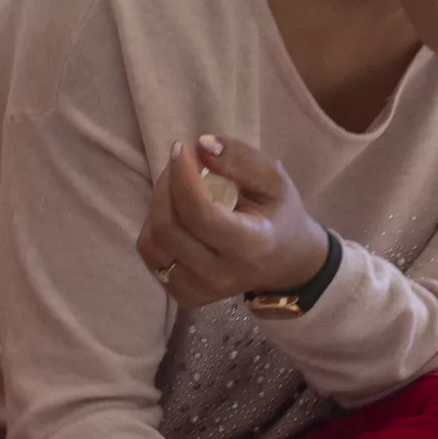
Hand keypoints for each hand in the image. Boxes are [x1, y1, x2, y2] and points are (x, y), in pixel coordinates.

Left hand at [135, 135, 329, 308]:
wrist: (286, 263)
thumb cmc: (280, 216)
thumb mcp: (274, 180)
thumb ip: (240, 159)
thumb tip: (200, 145)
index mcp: (250, 247)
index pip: (200, 214)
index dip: (182, 177)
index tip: (181, 148)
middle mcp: (221, 274)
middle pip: (168, 227)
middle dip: (167, 186)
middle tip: (180, 163)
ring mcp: (198, 289)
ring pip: (153, 242)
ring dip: (158, 205)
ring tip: (178, 187)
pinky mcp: (182, 294)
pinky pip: (151, 254)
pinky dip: (155, 226)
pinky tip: (176, 214)